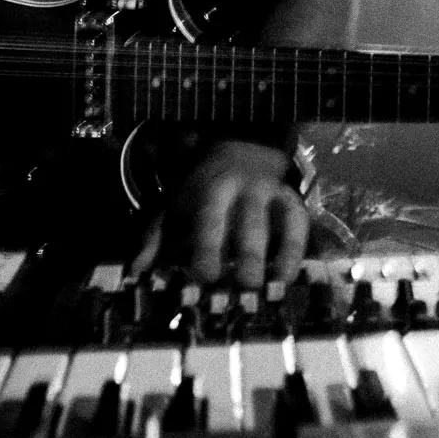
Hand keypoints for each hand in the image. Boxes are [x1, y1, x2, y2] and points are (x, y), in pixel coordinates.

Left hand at [129, 140, 308, 288]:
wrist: (238, 152)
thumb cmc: (200, 191)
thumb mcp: (173, 208)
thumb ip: (156, 239)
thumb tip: (136, 272)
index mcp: (212, 191)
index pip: (210, 220)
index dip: (208, 247)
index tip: (206, 276)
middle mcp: (246, 191)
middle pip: (250, 223)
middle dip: (249, 254)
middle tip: (247, 285)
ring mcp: (273, 195)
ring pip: (282, 221)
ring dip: (283, 252)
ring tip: (278, 285)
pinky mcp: (293, 201)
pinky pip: (302, 223)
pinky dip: (302, 247)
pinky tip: (296, 274)